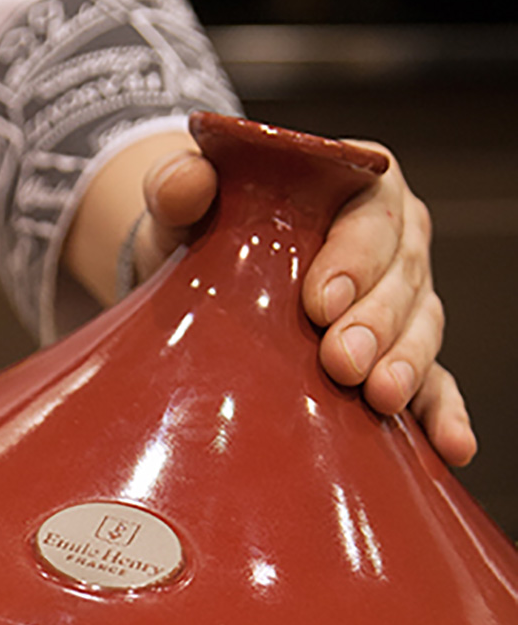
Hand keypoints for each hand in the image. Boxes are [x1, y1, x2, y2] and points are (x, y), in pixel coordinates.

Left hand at [64, 131, 475, 466]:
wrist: (194, 283)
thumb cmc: (203, 231)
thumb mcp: (179, 206)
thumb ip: (176, 186)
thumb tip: (185, 179)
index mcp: (352, 188)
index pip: (372, 209)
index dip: (356, 254)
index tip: (320, 300)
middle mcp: (389, 242)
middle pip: (403, 275)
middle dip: (376, 321)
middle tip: (342, 360)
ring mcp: (398, 303)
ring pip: (421, 327)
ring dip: (404, 364)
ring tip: (378, 397)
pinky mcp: (394, 357)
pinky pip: (433, 384)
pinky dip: (442, 413)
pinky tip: (448, 445)